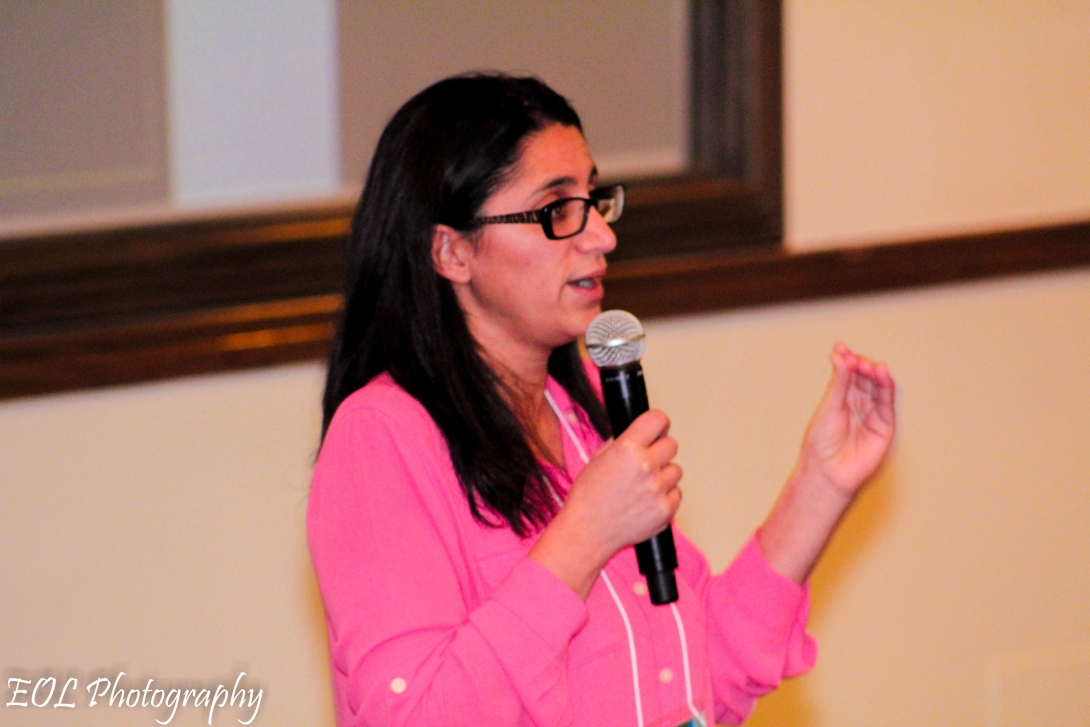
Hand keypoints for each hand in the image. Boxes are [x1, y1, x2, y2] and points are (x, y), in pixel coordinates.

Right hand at [528, 409, 681, 598]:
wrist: (586, 532)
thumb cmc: (588, 497)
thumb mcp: (598, 458)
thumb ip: (623, 442)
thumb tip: (642, 433)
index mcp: (628, 448)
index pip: (658, 419)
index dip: (659, 424)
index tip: (658, 429)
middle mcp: (646, 465)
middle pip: (672, 444)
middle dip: (660, 450)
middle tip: (647, 462)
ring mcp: (658, 489)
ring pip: (675, 470)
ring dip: (663, 475)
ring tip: (642, 487)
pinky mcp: (665, 510)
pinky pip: (676, 494)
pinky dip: (665, 497)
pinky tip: (646, 502)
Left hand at [758, 343, 894, 582]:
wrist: (827, 473)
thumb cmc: (821, 444)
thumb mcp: (828, 407)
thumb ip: (839, 382)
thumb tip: (840, 355)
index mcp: (841, 400)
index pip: (848, 375)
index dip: (846, 361)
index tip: (840, 348)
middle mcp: (858, 406)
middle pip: (864, 379)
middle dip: (861, 366)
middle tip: (853, 359)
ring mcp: (872, 416)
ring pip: (877, 388)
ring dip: (874, 374)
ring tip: (867, 365)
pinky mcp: (884, 427)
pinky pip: (887, 403)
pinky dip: (886, 387)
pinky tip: (880, 374)